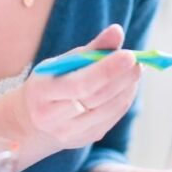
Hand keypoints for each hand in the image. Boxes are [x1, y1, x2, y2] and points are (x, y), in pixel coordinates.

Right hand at [11, 24, 140, 154]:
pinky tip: (128, 87)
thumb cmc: (50, 83)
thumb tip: (117, 31)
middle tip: (138, 62)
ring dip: (127, 89)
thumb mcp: (60, 63)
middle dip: (122, 79)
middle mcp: (53, 117)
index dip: (108, 70)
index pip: (81, 84)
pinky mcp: (83, 140)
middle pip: (96, 98)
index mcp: (43, 92)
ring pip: (107, 111)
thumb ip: (91, 48)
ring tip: (135, 72)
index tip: (129, 55)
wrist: (32, 122)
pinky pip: (110, 120)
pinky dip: (123, 101)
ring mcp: (69, 133)